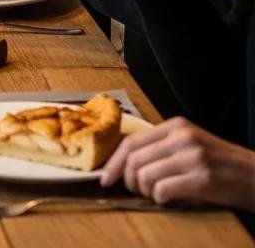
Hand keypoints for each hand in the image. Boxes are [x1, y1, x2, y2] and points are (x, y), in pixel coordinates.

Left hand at [101, 116, 254, 209]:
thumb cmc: (220, 164)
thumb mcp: (190, 144)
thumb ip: (163, 147)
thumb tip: (127, 163)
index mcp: (175, 126)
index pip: (132, 142)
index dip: (114, 161)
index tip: (105, 177)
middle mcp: (182, 137)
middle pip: (134, 159)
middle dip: (127, 179)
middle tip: (134, 190)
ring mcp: (192, 157)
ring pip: (145, 175)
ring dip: (144, 191)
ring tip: (154, 195)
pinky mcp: (202, 178)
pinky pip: (163, 190)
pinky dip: (159, 198)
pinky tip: (167, 200)